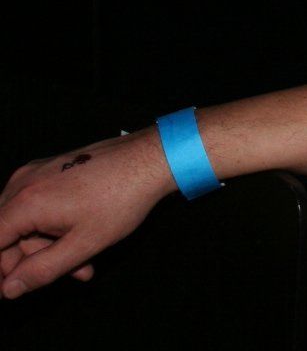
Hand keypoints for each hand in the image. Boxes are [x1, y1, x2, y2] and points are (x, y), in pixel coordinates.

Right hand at [0, 129, 174, 299]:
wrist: (152, 157)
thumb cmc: (122, 199)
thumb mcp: (84, 244)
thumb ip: (42, 270)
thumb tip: (9, 289)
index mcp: (24, 202)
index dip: (1, 268)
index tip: (13, 287)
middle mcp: (23, 182)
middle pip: (6, 233)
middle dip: (33, 261)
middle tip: (70, 275)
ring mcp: (37, 172)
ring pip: (25, 221)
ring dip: (49, 247)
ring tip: (85, 264)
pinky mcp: (52, 168)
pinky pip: (38, 204)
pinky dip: (54, 226)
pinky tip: (82, 239)